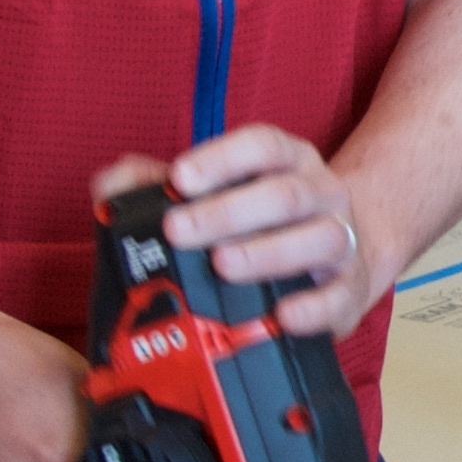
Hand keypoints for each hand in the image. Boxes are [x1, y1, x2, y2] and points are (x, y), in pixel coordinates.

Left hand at [106, 130, 375, 337]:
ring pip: (318, 238)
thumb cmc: (264, 223)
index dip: (221, 159)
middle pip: (284, 194)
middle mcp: (320, 194)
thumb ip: (157, 184)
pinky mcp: (350, 289)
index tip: (179, 179)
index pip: (262, 146)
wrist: (344, 255)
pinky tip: (280, 315)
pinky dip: (311, 308)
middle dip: (227, 212)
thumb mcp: (217, 193)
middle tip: (178, 231)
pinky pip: (338, 297)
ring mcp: (341, 240)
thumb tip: (111, 186)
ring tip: (222, 266)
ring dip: (267, 253)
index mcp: (287, 162)